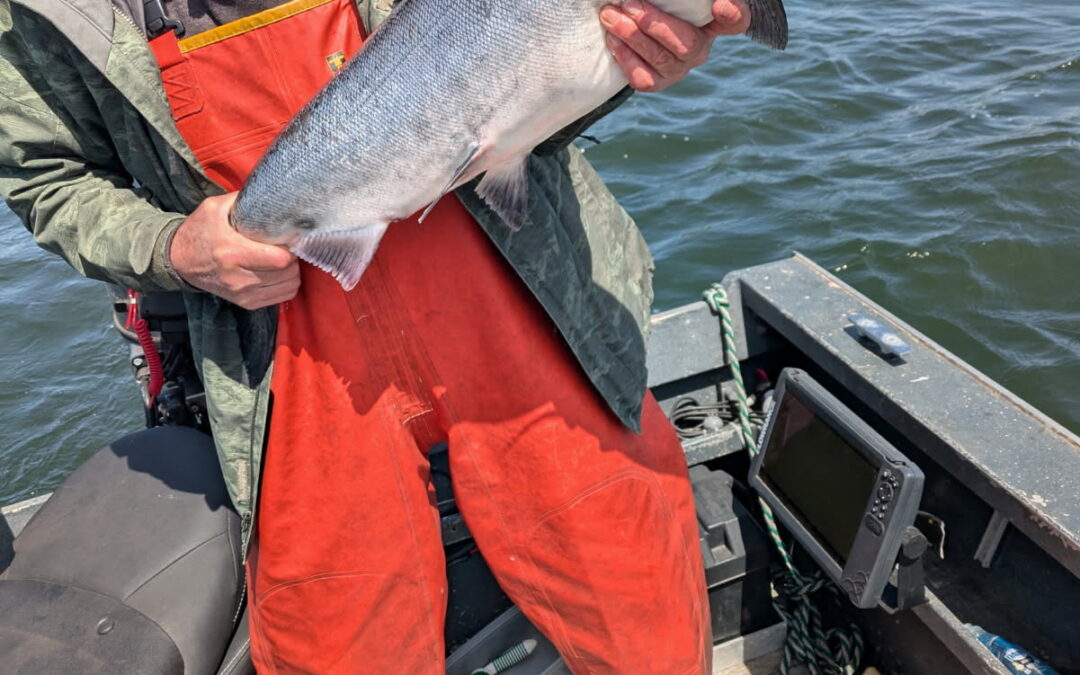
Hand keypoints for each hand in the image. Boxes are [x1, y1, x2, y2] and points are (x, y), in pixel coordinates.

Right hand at [169, 193, 299, 308]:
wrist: (179, 261)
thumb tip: (271, 194)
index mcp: (232, 252)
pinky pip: (281, 297)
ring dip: (291, 272)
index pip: (281, 259)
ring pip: (289, 286)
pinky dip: (285, 285)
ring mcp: (243, 294)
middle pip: (288, 273)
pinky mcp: (246, 303)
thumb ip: (242, 200)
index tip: (288, 238)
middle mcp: (239, 278)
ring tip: (281, 259)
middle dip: (293, 259)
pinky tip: (276, 273)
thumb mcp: (214, 208)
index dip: (291, 248)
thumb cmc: (199, 231)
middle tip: (285, 247)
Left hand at [600, 0, 751, 91]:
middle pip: (688, 44)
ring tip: (609, 16)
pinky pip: (645, 79)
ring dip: (631, 36)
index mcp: (714, 23)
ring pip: (661, 60)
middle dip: (654, 24)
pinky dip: (626, 59)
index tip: (720, 5)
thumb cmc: (660, 5)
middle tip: (628, 3)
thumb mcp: (672, 2)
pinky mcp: (659, 82)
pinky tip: (613, 41)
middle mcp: (700, 48)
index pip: (737, 21)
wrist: (636, 28)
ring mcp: (680, 69)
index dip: (733, 14)